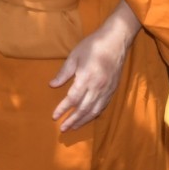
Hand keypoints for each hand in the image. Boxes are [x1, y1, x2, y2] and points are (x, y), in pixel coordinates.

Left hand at [52, 5, 138, 130]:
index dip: (63, 109)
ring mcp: (106, 90)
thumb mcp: (74, 56)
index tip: (54, 116)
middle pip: (83, 109)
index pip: (72, 99)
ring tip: (73, 127)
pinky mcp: (113, 89)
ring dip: (83, 120)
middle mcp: (97, 87)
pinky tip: (88, 117)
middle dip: (72, 120)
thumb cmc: (93, 46)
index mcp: (86, 78)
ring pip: (94, 110)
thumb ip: (63, 73)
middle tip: (63, 129)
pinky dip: (94, 114)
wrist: (116, 41)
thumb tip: (52, 85)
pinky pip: (103, 106)